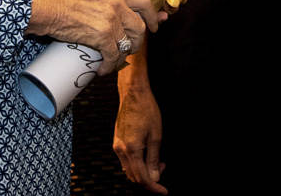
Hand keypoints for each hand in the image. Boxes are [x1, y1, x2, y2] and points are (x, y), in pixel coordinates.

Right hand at [26, 0, 162, 74]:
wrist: (48, 6)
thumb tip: (115, 14)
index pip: (144, 2)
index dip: (152, 16)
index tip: (154, 26)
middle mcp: (116, 3)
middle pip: (139, 27)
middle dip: (137, 41)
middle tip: (131, 48)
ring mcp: (110, 19)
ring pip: (127, 43)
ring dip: (123, 56)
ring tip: (114, 60)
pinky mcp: (102, 36)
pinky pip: (113, 55)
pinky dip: (109, 65)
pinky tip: (103, 69)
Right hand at [114, 58, 166, 192]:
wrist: (133, 93)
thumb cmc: (146, 110)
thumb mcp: (156, 135)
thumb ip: (154, 159)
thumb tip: (155, 177)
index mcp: (132, 149)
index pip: (142, 177)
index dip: (154, 186)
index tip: (163, 191)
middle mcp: (121, 149)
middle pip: (134, 176)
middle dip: (149, 178)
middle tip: (163, 168)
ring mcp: (117, 145)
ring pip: (129, 169)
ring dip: (143, 170)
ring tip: (157, 161)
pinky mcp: (117, 141)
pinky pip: (126, 160)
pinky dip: (136, 163)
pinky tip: (147, 154)